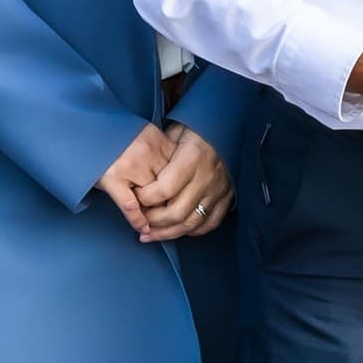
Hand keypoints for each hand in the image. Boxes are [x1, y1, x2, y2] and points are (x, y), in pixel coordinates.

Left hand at [99, 122, 233, 243]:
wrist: (228, 127)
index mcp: (191, 159)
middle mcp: (205, 178)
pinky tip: (179, 230)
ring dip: (168, 233)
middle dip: (153, 222)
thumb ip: (159, 154)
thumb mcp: (175, 132)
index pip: (164, 189)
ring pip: (192, 223)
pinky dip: (194, 231)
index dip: (145, 199)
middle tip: (140, 222)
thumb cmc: (197, 129)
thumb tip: (139, 173)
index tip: (134, 198)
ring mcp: (218, 190)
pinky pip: (211, 222)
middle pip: (176, 212)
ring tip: (151, 235)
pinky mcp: (227, 196)